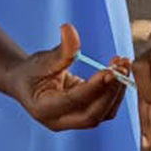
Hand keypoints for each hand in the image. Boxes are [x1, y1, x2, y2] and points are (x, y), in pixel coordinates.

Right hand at [6, 24, 129, 131]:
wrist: (26, 82)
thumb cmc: (32, 71)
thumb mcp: (43, 59)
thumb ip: (60, 49)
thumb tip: (69, 28)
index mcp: (44, 109)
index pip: (74, 101)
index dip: (94, 87)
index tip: (109, 70)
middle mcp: (59, 121)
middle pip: (92, 115)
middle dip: (111, 91)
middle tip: (122, 67)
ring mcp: (73, 121)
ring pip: (103, 113)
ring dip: (118, 90)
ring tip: (124, 65)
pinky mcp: (84, 115)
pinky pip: (105, 108)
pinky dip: (116, 91)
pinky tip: (120, 71)